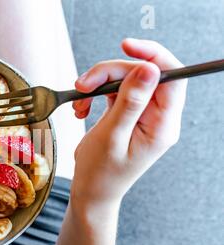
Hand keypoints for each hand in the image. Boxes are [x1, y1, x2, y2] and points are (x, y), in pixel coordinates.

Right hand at [71, 39, 187, 202]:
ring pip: (124, 79)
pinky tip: (81, 108)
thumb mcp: (112, 137)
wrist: (91, 191)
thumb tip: (149, 69)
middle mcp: (156, 117)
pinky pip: (113, 91)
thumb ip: (130, 102)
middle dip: (109, 74)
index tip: (125, 46)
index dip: (151, 56)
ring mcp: (141, 115)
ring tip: (79, 102)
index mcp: (162, 126)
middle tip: (83, 85)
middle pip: (140, 75)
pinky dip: (94, 94)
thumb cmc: (100, 173)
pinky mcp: (127, 113)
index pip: (171, 77)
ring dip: (97, 85)